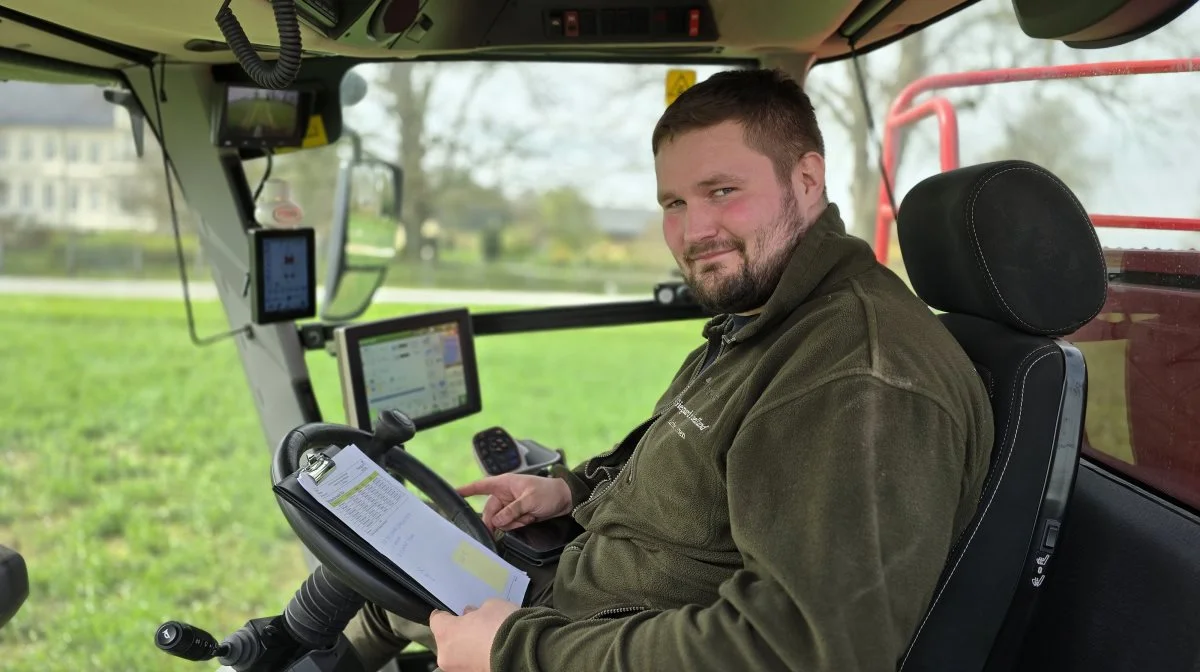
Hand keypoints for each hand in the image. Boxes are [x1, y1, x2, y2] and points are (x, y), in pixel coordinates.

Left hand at [429, 599, 519, 671]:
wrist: (522, 652)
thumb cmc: (504, 628)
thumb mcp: (491, 607)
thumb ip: (476, 612)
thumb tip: (473, 615)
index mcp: (446, 633)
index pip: (436, 620)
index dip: (446, 614)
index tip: (452, 613)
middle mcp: (446, 655)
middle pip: (447, 640)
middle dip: (459, 633)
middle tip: (476, 627)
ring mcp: (458, 671)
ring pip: (458, 656)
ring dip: (468, 649)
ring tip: (487, 642)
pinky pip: (470, 665)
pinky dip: (477, 659)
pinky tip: (492, 652)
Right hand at [457, 473, 571, 532]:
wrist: (566, 500)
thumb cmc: (549, 492)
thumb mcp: (530, 500)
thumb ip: (512, 511)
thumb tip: (496, 521)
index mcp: (504, 483)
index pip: (481, 486)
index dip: (467, 490)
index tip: (454, 493)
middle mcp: (504, 494)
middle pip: (489, 511)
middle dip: (498, 520)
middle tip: (510, 523)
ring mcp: (510, 505)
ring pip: (500, 520)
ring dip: (511, 523)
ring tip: (526, 517)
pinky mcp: (517, 514)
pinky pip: (509, 524)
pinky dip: (518, 525)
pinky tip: (528, 519)